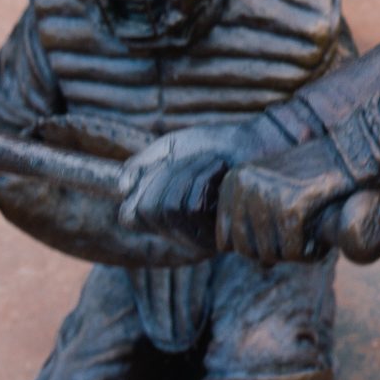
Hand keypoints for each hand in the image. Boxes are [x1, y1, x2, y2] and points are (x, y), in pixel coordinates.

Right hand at [118, 122, 264, 246]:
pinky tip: (223, 174)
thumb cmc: (215, 146)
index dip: (140, 188)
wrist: (257, 141)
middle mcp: (179, 233)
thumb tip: (123, 188)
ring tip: (212, 166)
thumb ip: (140, 165)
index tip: (164, 166)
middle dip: (169, 174)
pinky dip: (203, 178)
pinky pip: (191, 206)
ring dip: (189, 173)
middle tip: (195, 162)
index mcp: (164, 216)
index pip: (130, 217)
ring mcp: (200, 238)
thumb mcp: (170, 149)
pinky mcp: (220, 235)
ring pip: (168, 207)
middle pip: (147, 209)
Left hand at [217, 137, 359, 263]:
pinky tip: (319, 245)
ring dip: (292, 256)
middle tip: (295, 244)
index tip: (277, 237)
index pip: (226, 240)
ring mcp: (268, 196)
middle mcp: (245, 187)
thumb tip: (250, 260)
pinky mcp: (293, 207)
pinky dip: (309, 254)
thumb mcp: (269, 186)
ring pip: (270, 254)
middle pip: (246, 250)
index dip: (253, 246)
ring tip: (309, 243)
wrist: (348, 153)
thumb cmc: (310, 174)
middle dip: (272, 254)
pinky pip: (294, 251)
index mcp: (233, 181)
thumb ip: (250, 216)